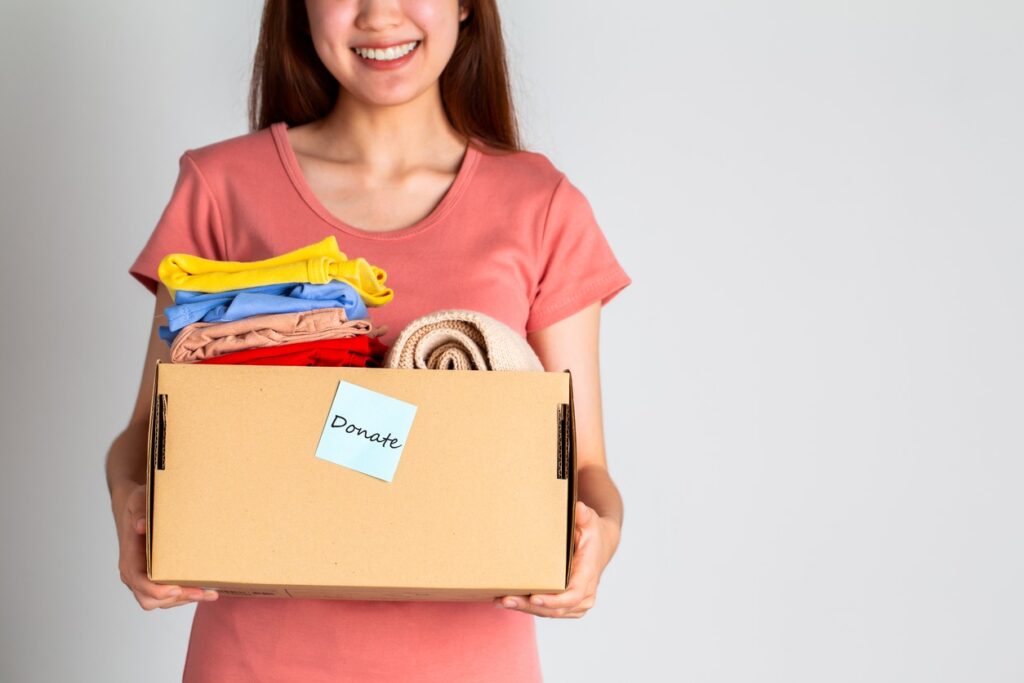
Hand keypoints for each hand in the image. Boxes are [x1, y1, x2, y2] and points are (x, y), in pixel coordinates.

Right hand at [116, 482, 217, 608]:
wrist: (137, 510)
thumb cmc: (138, 506)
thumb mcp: (138, 503)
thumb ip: (139, 513)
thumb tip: (140, 526)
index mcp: (129, 559)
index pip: (138, 582)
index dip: (156, 590)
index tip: (176, 589)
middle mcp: (135, 574)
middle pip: (151, 599)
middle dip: (178, 598)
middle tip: (202, 591)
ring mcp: (145, 580)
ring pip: (163, 601)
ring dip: (186, 599)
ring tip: (211, 592)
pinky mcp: (158, 580)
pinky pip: (170, 596)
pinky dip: (187, 595)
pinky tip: (207, 589)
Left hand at [493, 500, 617, 617]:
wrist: (601, 546)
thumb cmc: (593, 533)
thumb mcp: (591, 521)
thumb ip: (584, 515)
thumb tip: (579, 507)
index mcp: (588, 574)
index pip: (573, 595)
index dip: (554, 601)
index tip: (534, 598)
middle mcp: (585, 594)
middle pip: (556, 609)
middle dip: (529, 606)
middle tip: (505, 600)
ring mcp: (577, 603)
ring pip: (550, 613)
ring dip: (525, 609)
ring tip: (500, 601)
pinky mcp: (568, 606)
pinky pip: (548, 612)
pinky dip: (528, 608)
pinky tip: (509, 601)